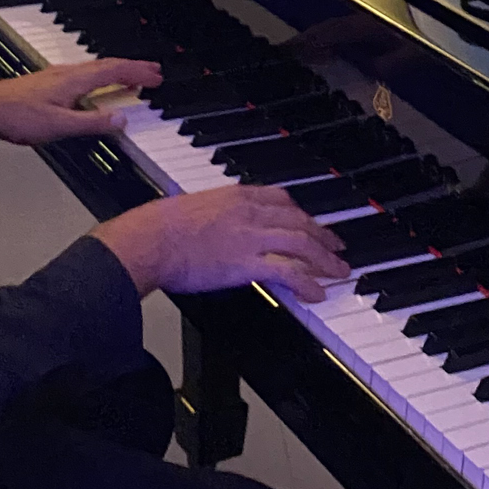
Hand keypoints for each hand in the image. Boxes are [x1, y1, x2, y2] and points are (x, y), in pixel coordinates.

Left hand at [0, 60, 161, 166]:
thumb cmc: (15, 117)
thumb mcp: (59, 126)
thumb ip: (91, 123)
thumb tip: (120, 120)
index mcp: (74, 80)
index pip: (114, 71)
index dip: (137, 72)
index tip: (156, 75)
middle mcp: (66, 73)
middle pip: (106, 66)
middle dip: (132, 69)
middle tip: (152, 73)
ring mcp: (55, 77)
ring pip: (94, 70)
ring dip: (116, 74)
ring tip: (130, 81)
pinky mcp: (46, 84)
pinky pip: (82, 77)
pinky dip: (98, 80)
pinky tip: (94, 91)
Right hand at [92, 185, 350, 303]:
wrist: (149, 239)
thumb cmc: (158, 227)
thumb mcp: (191, 207)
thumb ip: (212, 213)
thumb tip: (214, 226)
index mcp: (235, 196)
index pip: (281, 197)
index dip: (301, 212)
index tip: (310, 222)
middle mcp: (249, 211)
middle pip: (299, 219)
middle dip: (323, 235)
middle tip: (337, 247)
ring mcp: (250, 236)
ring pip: (301, 243)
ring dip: (325, 259)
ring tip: (339, 272)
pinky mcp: (247, 262)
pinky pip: (288, 271)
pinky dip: (307, 282)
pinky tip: (317, 293)